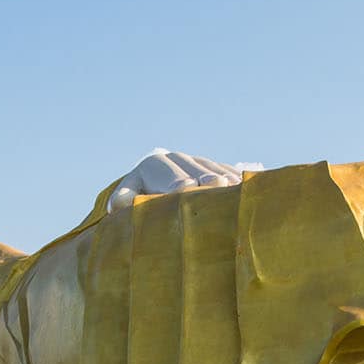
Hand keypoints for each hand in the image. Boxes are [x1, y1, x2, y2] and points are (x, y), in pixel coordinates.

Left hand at [108, 151, 244, 211]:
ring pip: (213, 168)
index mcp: (154, 166)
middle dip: (205, 178)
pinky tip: (245, 187)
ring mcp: (197, 161)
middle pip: (195, 170)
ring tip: (235, 187)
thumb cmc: (136, 197)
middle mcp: (178, 159)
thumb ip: (122, 199)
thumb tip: (118, 204)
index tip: (185, 190)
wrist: (151, 181)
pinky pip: (226, 169)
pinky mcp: (213, 166)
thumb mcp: (126, 196)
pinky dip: (235, 177)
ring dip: (225, 178)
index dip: (177, 184)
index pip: (168, 176)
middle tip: (217, 185)